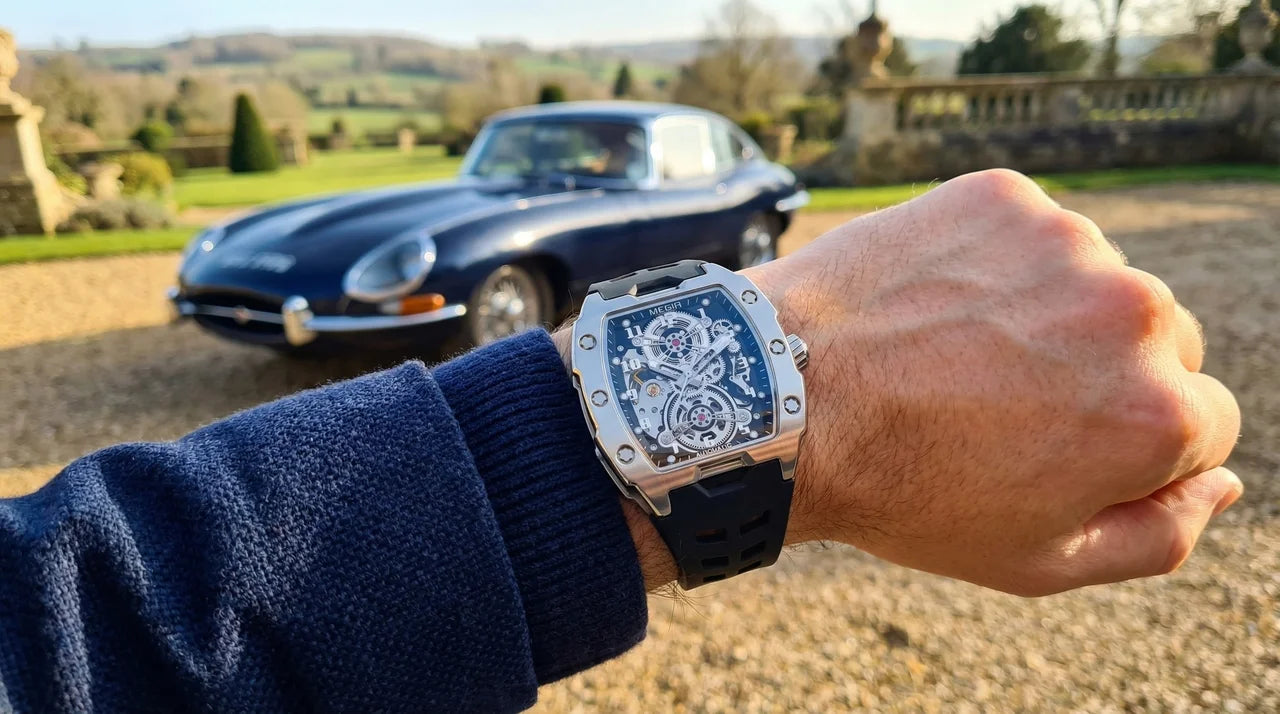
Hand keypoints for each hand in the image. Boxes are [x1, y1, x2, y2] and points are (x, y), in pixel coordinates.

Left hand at [737, 169, 1241, 595]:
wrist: (783, 399)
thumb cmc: (905, 492)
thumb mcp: (1037, 560)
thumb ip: (1157, 534)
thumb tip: (1223, 480)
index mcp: (1160, 412)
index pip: (1205, 422)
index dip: (1128, 447)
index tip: (1053, 448)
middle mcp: (1136, 312)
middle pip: (1160, 345)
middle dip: (1100, 374)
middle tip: (1000, 402)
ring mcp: (1068, 243)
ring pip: (1095, 282)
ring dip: (1048, 311)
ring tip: (957, 352)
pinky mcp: (1004, 196)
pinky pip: (1030, 233)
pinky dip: (995, 263)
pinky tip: (936, 304)